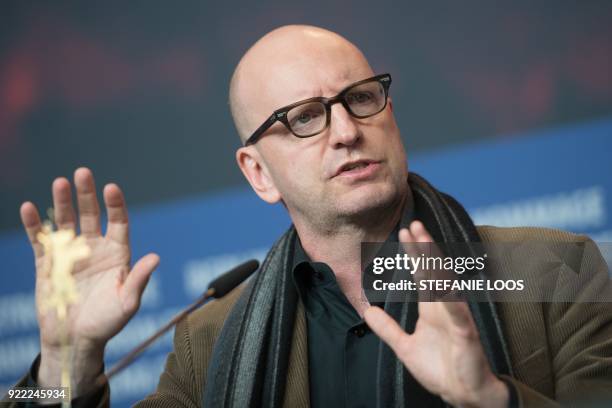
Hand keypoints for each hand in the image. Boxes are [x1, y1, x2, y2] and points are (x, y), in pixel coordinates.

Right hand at [20, 167, 158, 393]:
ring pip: (66, 222)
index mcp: (117, 254)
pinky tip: (29, 208)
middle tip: (83, 172)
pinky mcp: (48, 264)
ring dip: (63, 202)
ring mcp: (71, 254)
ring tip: (60, 182)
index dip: (115, 205)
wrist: (75, 341)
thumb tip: (155, 257)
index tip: (111, 188)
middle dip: (87, 194)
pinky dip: (35, 225)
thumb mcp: (127, 303)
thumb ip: (139, 280)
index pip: (118, 222)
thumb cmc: (107, 324)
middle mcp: (95, 248)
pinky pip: (41, 241)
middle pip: (91, 215)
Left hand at [363, 221, 507, 406]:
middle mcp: (444, 306)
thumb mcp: (404, 347)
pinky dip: (450, 298)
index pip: (422, 273)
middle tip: (413, 224)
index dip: (414, 253)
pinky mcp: (465, 332)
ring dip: (435, 262)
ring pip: (445, 283)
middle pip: (433, 271)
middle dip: (424, 248)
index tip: (405, 232)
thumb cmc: (440, 369)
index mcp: (432, 308)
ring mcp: (456, 317)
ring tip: (426, 242)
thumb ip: (387, 329)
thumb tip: (368, 312)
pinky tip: (442, 283)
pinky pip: (457, 312)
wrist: (462, 394)